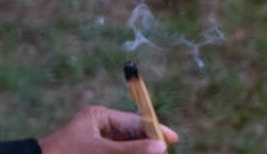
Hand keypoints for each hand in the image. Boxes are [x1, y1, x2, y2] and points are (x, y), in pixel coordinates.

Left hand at [38, 106, 179, 153]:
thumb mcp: (100, 151)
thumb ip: (131, 150)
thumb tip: (160, 147)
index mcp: (98, 117)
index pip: (133, 121)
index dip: (154, 129)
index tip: (172, 138)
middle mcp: (98, 130)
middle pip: (131, 137)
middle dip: (146, 147)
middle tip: (162, 153)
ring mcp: (94, 146)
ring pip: (124, 149)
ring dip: (136, 152)